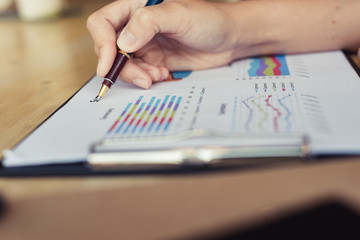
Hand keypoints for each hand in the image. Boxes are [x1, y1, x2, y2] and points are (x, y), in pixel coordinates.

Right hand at [86, 0, 238, 88]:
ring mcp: (144, 44)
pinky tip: (163, 74)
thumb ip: (149, 22)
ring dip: (137, 75)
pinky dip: (146, 78)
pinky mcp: (153, 60)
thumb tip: (123, 41)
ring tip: (157, 75)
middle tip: (144, 77)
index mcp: (136, 6)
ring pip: (123, 65)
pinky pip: (139, 73)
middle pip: (110, 48)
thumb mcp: (179, 15)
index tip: (108, 65)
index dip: (102, 44)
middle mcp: (136, 26)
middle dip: (123, 66)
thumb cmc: (209, 20)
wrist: (229, 40)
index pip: (103, 22)